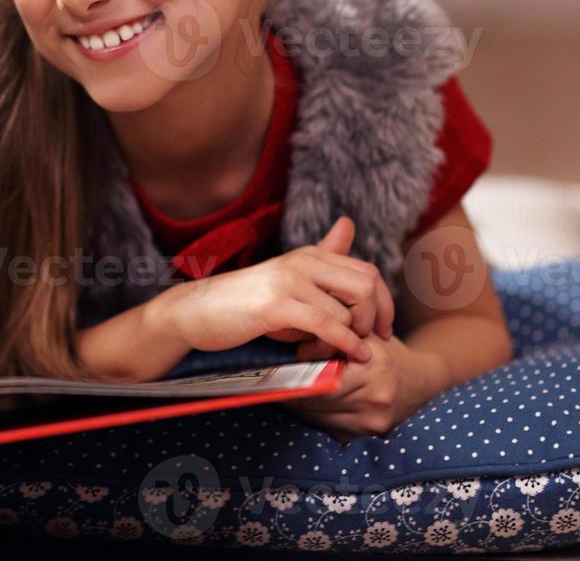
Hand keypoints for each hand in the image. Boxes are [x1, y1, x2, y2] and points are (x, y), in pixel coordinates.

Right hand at [163, 216, 394, 361]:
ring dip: (350, 340)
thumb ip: (322, 254)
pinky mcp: (276, 306)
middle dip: (377, 317)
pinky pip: (326, 324)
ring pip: (347, 311)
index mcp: (308, 255)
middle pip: (367, 285)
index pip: (367, 272)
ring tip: (333, 353)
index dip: (385, 303)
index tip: (384, 330)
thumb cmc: (242, 301)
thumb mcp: (286, 276)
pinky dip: (345, 343)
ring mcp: (289, 282)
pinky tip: (351, 355)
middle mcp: (302, 262)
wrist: (194, 312)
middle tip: (371, 342)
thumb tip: (348, 223)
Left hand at [284, 333, 440, 440]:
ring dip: (300, 405)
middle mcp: (375, 397)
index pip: (321, 377)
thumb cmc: (387, 352)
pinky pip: (330, 427)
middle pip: (317, 399)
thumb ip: (334, 334)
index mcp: (373, 367)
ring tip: (288, 391)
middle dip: (294, 391)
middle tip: (275, 382)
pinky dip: (316, 416)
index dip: (298, 374)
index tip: (278, 371)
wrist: (422, 379)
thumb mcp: (364, 334)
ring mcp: (374, 420)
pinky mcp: (370, 434)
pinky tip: (309, 404)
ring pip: (319, 416)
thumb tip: (295, 338)